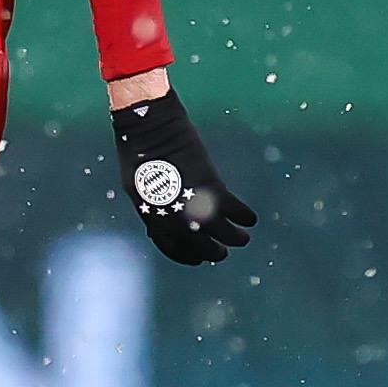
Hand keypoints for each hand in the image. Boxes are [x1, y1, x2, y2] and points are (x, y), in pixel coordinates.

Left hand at [111, 89, 256, 265]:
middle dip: (211, 252)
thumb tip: (167, 219)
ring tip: (242, 239)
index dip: (187, 256)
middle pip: (197, 244)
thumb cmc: (139, 151)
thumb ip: (154, 206)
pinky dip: (243, 215)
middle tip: (222, 253)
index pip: (172, 247)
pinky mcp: (209, 184)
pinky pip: (232, 208)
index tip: (199, 259)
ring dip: (233, 238)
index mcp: (152, 217)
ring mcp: (191, 202)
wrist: (150, 127)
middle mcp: (172, 216)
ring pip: (219, 231)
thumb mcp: (137, 187)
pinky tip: (250, 219)